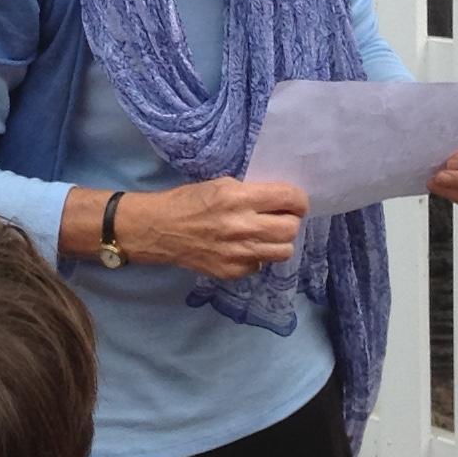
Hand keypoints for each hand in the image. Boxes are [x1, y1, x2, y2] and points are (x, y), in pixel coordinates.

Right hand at [118, 177, 309, 280]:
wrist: (158, 230)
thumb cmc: (188, 201)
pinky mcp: (231, 271)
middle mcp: (241, 226)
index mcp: (238, 198)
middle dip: (290, 221)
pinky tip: (243, 248)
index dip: (299, 200)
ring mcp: (237, 253)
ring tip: (266, 236)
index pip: (289, 199)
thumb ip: (251, 193)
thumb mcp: (221, 185)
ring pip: (283, 251)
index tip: (295, 203)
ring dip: (278, 242)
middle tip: (280, 218)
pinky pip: (260, 265)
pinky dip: (257, 257)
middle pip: (291, 229)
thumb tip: (279, 202)